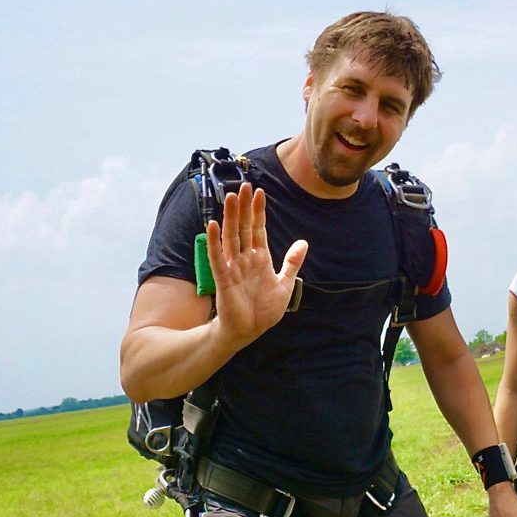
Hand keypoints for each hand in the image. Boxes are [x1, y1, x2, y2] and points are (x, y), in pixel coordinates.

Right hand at [205, 182, 306, 349]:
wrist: (249, 331)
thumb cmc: (264, 310)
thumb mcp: (285, 284)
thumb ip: (292, 263)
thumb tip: (303, 242)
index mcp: (260, 258)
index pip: (258, 229)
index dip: (258, 211)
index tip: (259, 192)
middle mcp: (245, 259)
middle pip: (243, 228)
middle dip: (244, 207)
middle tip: (244, 185)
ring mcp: (233, 267)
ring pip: (231, 237)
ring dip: (229, 217)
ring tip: (230, 197)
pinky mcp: (224, 279)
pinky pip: (217, 258)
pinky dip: (215, 242)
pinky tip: (213, 225)